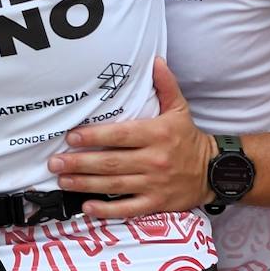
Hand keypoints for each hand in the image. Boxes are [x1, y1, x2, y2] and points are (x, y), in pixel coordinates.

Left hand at [49, 58, 214, 218]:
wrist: (213, 172)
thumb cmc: (189, 138)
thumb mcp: (180, 108)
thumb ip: (166, 85)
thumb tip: (155, 60)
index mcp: (158, 134)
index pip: (121, 135)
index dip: (94, 136)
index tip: (71, 137)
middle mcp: (155, 159)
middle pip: (111, 162)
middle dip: (80, 163)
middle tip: (55, 162)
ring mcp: (155, 184)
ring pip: (114, 185)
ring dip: (85, 184)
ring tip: (63, 180)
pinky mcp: (156, 204)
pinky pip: (128, 208)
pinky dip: (106, 210)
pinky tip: (87, 207)